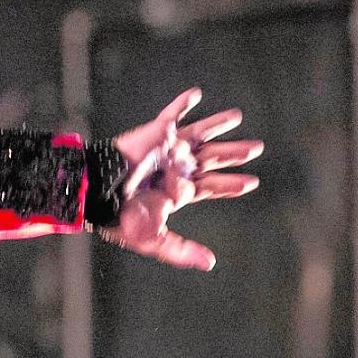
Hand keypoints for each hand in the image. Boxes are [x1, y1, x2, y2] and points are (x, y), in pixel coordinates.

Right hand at [104, 88, 262, 270]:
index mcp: (180, 191)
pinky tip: (196, 94)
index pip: (212, 186)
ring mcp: (168, 148)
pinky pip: (173, 113)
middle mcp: (178, 167)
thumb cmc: (122, 217)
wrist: (100, 191)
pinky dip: (183, 103)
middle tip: (257, 147)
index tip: (252, 182)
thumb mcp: (155, 238)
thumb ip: (181, 250)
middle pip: (213, 158)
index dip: (231, 184)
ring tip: (237, 116)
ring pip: (200, 133)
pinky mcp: (157, 131)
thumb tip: (211, 264)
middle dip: (235, 153)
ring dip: (218, 124)